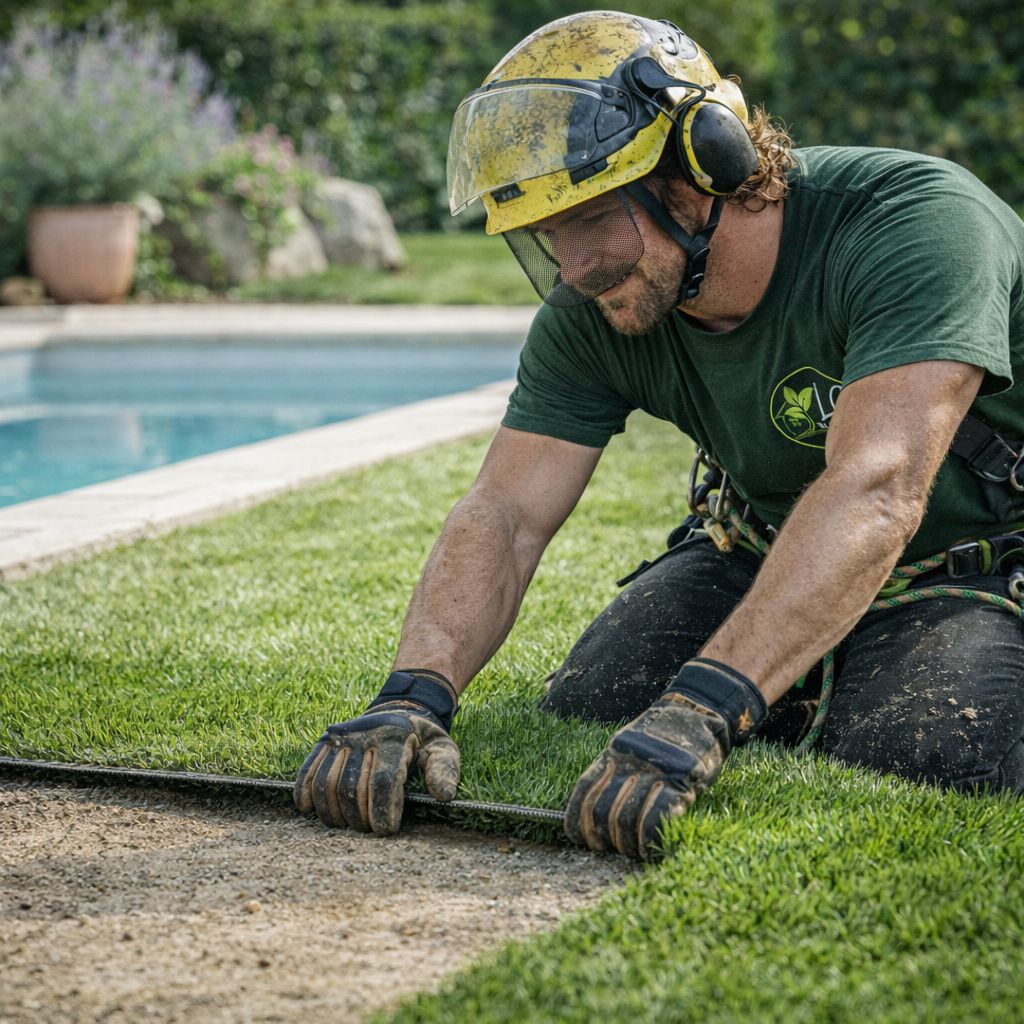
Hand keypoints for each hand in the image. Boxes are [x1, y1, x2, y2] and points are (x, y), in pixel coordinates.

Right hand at [294, 670, 459, 833]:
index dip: (382, 810)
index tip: (385, 830)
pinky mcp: (325, 741)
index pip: (382, 781)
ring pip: (326, 782)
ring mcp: (341, 737)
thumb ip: (444, 769)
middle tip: (368, 831)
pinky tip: (309, 809)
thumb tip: (443, 795)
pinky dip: (304, 792)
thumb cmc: (422, 738)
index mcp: (395, 737)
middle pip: (351, 787)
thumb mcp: (443, 747)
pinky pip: (308, 769)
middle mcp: (364, 735)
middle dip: (358, 818)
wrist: (399, 710)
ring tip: (347, 825)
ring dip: (333, 812)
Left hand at [564, 658, 765, 859]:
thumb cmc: (663, 734)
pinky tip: (650, 848)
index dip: (578, 821)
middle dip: (603, 838)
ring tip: (633, 851)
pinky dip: (650, 840)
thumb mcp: (629, 744)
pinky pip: (656, 818)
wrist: (698, 709)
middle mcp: (628, 762)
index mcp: (613, 753)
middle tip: (613, 848)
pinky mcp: (681, 782)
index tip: (584, 839)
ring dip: (626, 844)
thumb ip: (613, 771)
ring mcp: (654, 772)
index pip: (584, 792)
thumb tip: (593, 806)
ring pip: (625, 818)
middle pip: (601, 810)